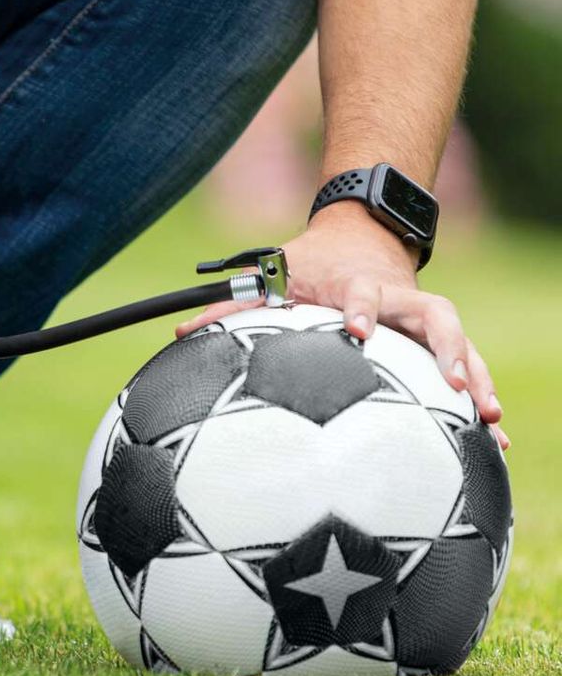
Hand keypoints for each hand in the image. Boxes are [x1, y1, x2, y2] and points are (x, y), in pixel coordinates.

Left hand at [176, 205, 507, 448]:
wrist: (361, 233)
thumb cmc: (310, 264)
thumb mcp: (273, 278)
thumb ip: (229, 308)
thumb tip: (179, 333)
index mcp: (356, 285)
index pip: (361, 294)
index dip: (361, 310)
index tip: (356, 332)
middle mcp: (399, 299)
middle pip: (435, 318)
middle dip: (446, 350)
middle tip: (455, 385)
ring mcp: (423, 316)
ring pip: (461, 343)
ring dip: (477, 378)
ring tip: (490, 421)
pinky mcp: (437, 334)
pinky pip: (467, 363)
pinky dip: (481, 397)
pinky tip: (495, 442)